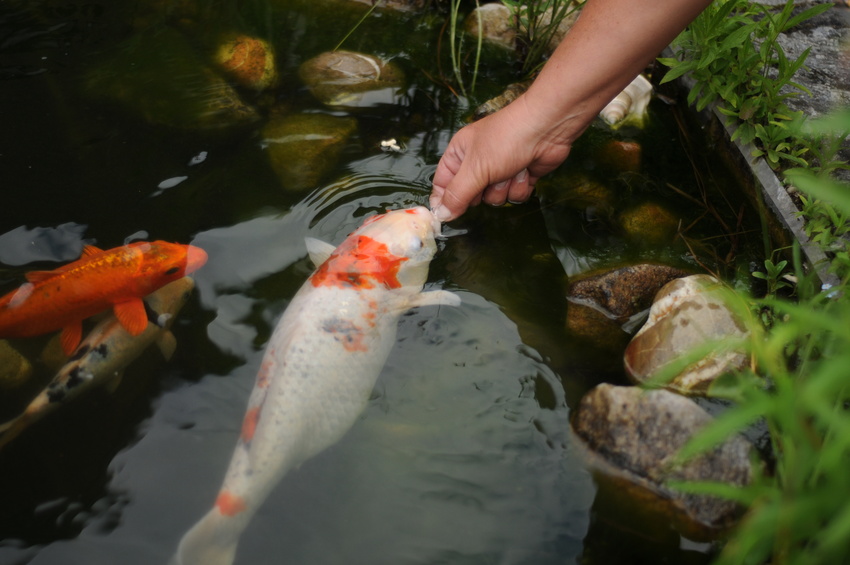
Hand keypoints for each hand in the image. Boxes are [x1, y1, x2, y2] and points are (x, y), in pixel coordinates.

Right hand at [430, 97, 572, 221]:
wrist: (546, 129)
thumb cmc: (506, 140)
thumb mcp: (475, 169)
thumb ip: (457, 195)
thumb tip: (441, 215)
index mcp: (459, 154)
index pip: (443, 184)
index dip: (444, 201)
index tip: (445, 217)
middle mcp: (477, 163)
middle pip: (470, 197)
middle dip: (482, 192)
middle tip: (487, 179)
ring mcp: (499, 171)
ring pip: (494, 199)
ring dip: (504, 188)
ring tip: (511, 169)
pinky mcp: (519, 177)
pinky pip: (514, 197)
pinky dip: (520, 186)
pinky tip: (525, 170)